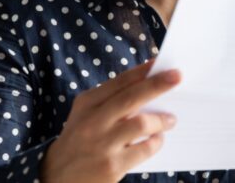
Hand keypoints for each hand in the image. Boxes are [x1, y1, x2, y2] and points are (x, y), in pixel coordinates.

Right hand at [41, 60, 180, 182]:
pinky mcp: (112, 166)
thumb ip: (112, 101)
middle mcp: (93, 121)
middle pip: (131, 97)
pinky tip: (158, 140)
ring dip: (162, 120)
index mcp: (87, 103)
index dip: (142, 70)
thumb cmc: (81, 139)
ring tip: (171, 120)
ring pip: (141, 123)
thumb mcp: (86, 114)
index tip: (161, 62)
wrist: (57, 177)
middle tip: (177, 77)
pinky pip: (144, 149)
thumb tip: (150, 87)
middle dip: (157, 84)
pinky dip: (156, 142)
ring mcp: (103, 144)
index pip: (119, 82)